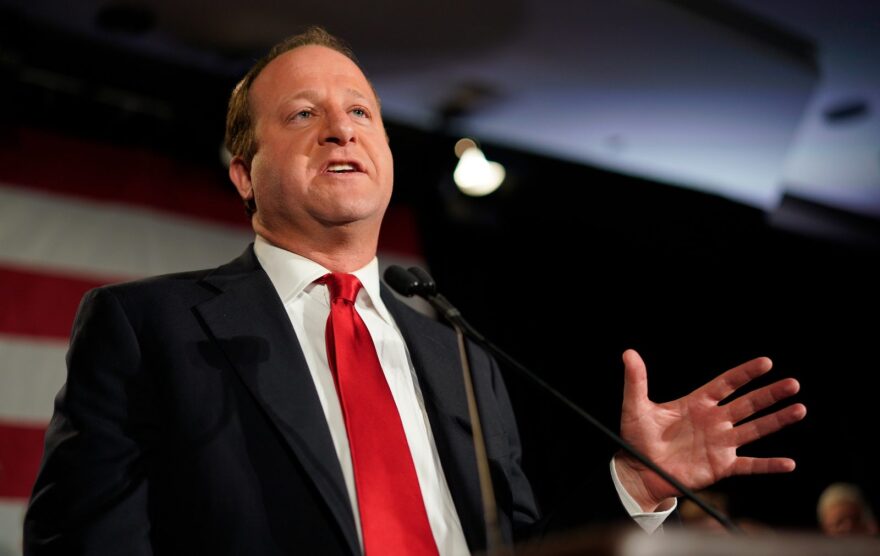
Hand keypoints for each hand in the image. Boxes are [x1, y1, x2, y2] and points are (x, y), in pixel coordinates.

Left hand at [614, 349, 805, 510]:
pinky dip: (768, 465)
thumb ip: (636, 380)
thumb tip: (628, 353)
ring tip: (800, 409)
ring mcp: (720, 443)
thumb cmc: (637, 438)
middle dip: (770, 394)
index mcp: (697, 403)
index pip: (726, 383)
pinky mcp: (721, 466)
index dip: (745, 373)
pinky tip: (789, 463)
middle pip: (748, 404)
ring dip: (777, 421)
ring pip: (755, 429)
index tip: (766, 363)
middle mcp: (714, 421)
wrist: (638, 470)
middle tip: (793, 383)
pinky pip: (750, 465)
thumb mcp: (635, 406)